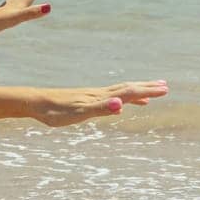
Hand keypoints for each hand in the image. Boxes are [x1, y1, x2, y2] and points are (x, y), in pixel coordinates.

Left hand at [31, 80, 168, 126]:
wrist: (34, 102)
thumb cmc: (55, 111)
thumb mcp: (78, 113)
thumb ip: (100, 109)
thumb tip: (121, 106)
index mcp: (100, 97)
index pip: (129, 93)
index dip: (147, 92)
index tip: (165, 90)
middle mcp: (98, 93)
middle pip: (127, 89)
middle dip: (146, 88)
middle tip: (165, 86)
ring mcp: (91, 95)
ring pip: (119, 92)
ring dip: (136, 92)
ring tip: (149, 92)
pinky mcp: (84, 99)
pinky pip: (108, 98)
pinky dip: (119, 100)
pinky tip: (119, 106)